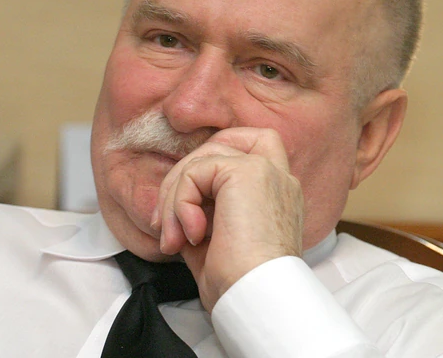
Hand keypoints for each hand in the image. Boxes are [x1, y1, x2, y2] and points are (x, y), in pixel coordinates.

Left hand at [151, 127, 304, 310]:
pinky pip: (195, 172)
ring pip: (202, 157)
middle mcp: (277, 176)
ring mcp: (265, 170)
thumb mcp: (215, 240)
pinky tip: (191, 234)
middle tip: (165, 224)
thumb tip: (171, 206)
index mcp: (277, 193)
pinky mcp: (247, 172)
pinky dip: (181, 202)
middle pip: (220, 144)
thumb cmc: (239, 284)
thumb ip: (201, 213)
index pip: (249, 146)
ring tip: (174, 237)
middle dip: (183, 179)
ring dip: (175, 197)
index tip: (189, 204)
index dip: (214, 160)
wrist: (257, 298)